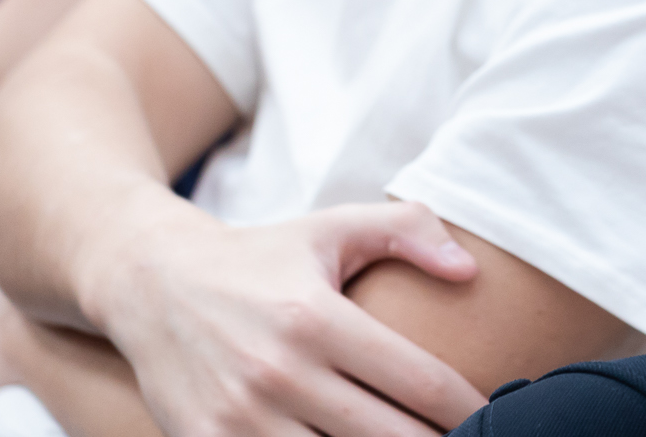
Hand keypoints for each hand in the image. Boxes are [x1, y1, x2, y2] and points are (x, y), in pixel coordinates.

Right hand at [90, 200, 487, 436]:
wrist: (150, 282)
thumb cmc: (260, 257)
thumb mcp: (333, 227)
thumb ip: (409, 231)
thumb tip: (470, 271)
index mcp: (316, 317)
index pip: (418, 380)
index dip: (467, 409)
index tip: (495, 418)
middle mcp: (279, 372)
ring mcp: (239, 418)